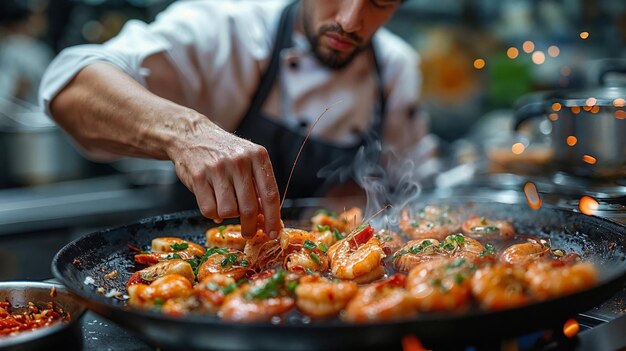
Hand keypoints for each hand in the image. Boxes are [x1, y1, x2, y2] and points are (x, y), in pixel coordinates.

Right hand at [167, 114, 281, 238]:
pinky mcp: (198, 176)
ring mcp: (218, 168)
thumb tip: (267, 218)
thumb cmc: (226, 153)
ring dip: (229, 216)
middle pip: (249, 208)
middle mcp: (239, 161)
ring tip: (227, 206)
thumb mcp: (248, 159)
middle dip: (250, 227)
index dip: (273, 218)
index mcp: (258, 156)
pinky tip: (213, 203)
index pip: (270, 194)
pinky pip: (209, 210)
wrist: (193, 135)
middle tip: (248, 233)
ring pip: (229, 211)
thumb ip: (258, 185)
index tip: (273, 233)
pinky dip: (212, 214)